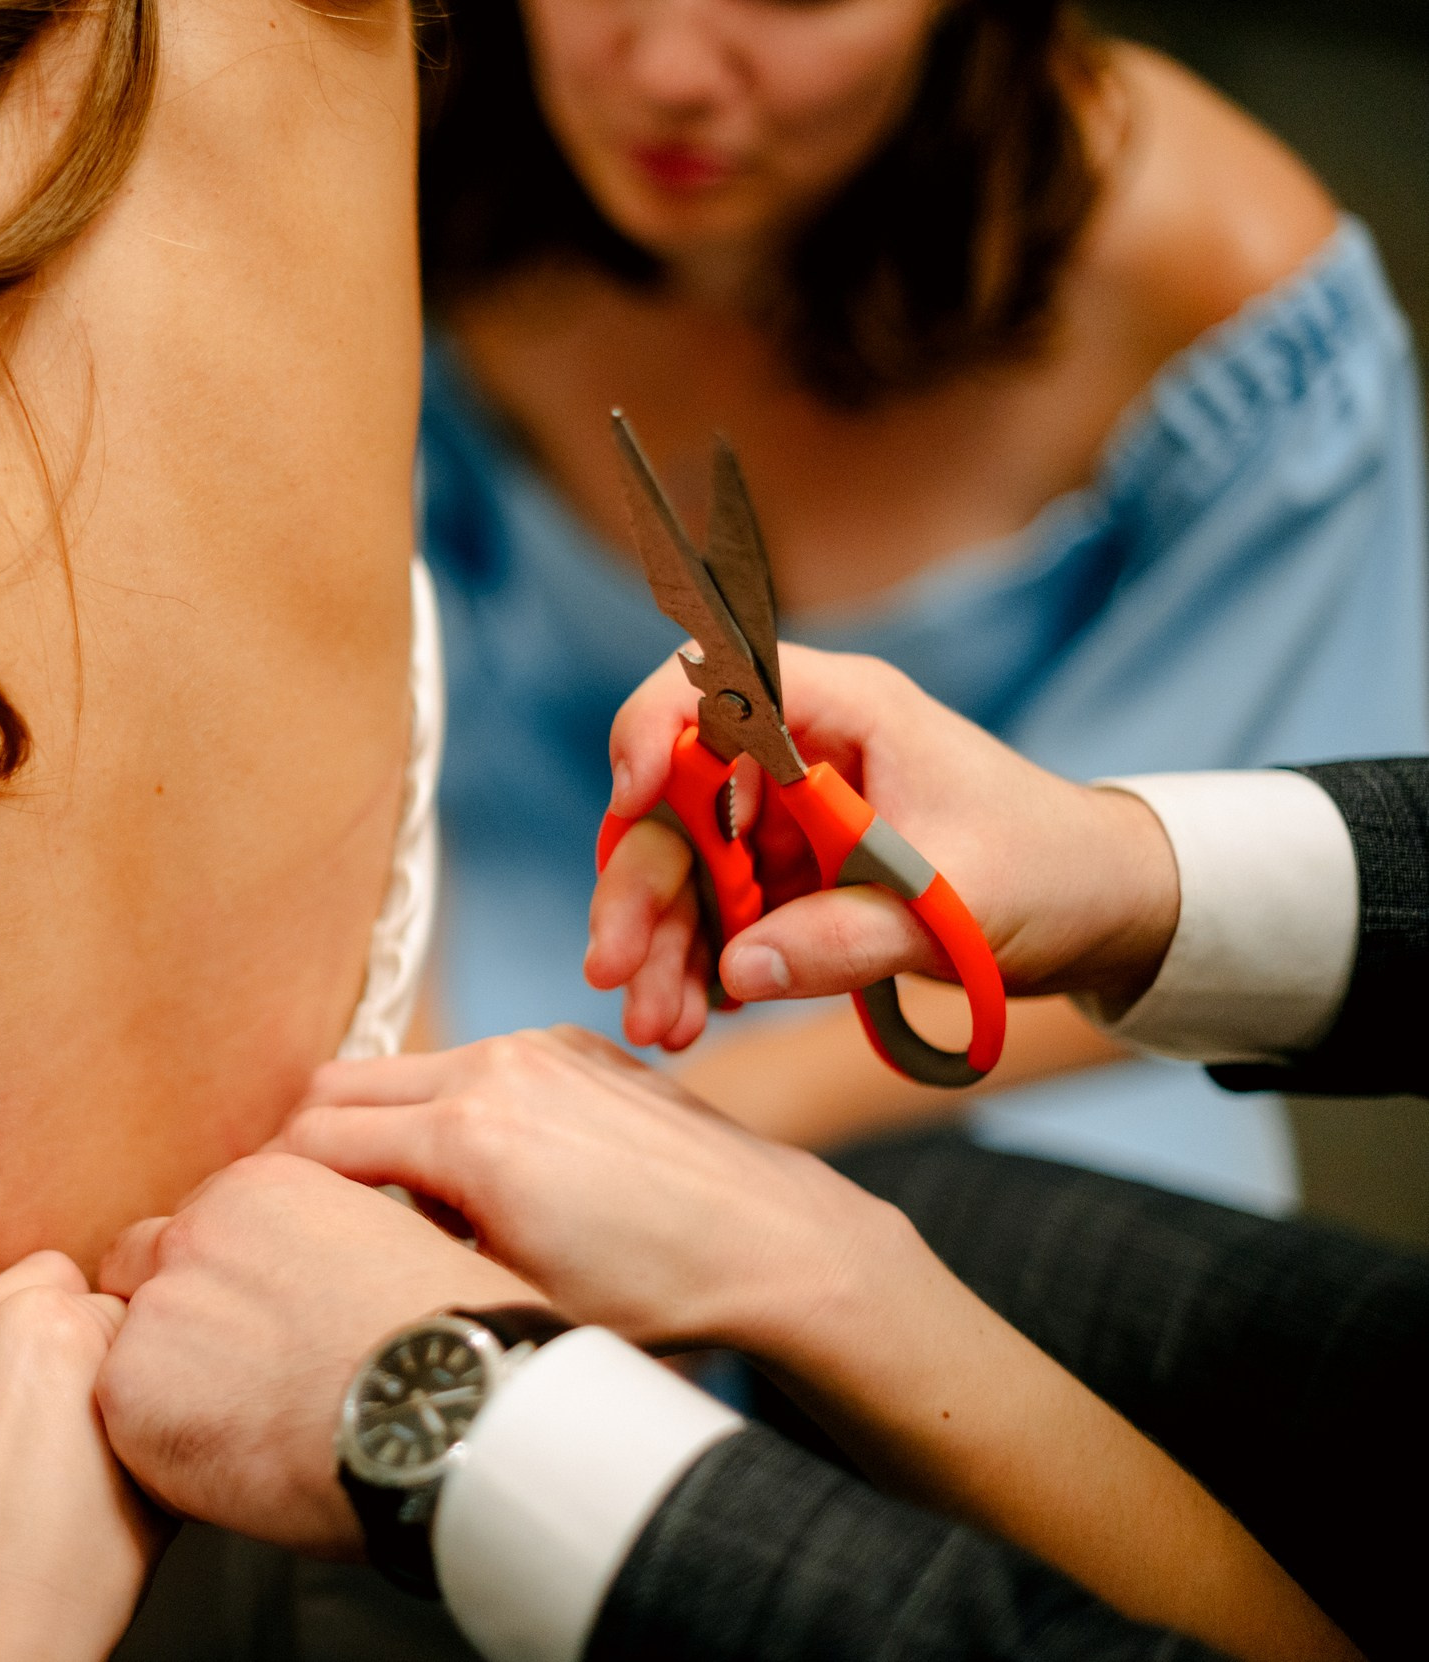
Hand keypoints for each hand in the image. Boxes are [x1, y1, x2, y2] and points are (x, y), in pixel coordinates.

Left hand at [0, 1207, 162, 1661]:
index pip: (108, 1300)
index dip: (111, 1346)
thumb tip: (144, 1374)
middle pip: (36, 1270)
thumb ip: (148, 1397)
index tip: (102, 1384)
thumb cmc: (67, 1581)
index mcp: (74, 1332)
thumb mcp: (157, 1477)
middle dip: (48, 1312)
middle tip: (44, 1376)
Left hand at [95, 1154, 537, 1557]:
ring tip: (254, 1434)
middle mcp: (192, 1235)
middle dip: (179, 1321)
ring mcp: (156, 1310)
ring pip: (135, 1351)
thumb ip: (326, 1243)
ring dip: (173, 1389)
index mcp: (259, 1188)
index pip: (202, 1228)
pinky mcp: (131, 1392)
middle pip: (145, 1272)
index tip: (258, 1325)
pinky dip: (170, 1454)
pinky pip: (128, 1426)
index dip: (225, 1285)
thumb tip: (319, 1280)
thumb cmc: (453, 1344)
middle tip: (239, 1378)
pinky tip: (242, 1466)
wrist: (451, 1416)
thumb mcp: (394, 1243)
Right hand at [279, 1028, 914, 1363]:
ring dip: (384, 1128)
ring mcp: (541, 1045)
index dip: (270, 1189)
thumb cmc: (656, 1300)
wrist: (780, 1248)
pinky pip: (475, 1064)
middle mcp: (497, 1068)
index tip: (259, 1229)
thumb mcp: (510, 1301)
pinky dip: (452, 1108)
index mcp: (469, 1137)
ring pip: (405, 1071)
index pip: (311, 1140)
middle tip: (310, 1214)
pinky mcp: (576, 1043)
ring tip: (418, 1210)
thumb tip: (335, 1244)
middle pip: (337, 1086)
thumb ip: (405, 1256)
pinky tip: (493, 1178)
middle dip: (307, 1147)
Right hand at [587, 645, 1180, 1048]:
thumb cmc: (1049, 870)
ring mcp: (783, 820)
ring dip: (660, 945)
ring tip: (659, 1024)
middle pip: (672, 798)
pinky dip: (693, 968)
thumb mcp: (955, 905)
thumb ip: (849, 936)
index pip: (711, 684)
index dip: (653, 730)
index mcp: (838, 713)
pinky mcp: (785, 880)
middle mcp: (793, 756)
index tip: (633, 802)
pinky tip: (689, 1020)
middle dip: (637, 886)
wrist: (1102, 912)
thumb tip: (741, 970)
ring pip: (681, 869)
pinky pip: (714, 918)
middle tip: (613, 969)